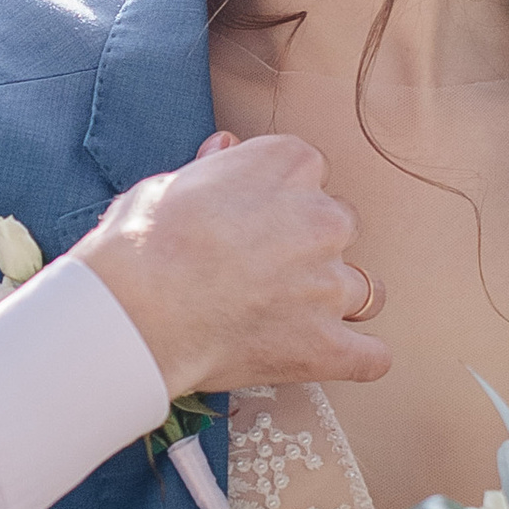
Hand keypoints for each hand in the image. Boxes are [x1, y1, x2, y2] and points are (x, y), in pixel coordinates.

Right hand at [76, 133, 392, 397]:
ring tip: (291, 317)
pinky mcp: (326, 344)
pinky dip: (356, 358)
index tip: (254, 216)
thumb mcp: (169, 183)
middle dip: (311, 245)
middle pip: (339, 225)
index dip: (280, 197)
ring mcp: (328, 284)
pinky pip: (371, 356)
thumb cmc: (141, 242)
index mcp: (287, 166)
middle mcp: (321, 218)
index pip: (308, 169)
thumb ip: (213, 169)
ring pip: (362, 289)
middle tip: (265, 268)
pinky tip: (335, 357)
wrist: (138, 309)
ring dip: (333, 301)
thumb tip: (226, 149)